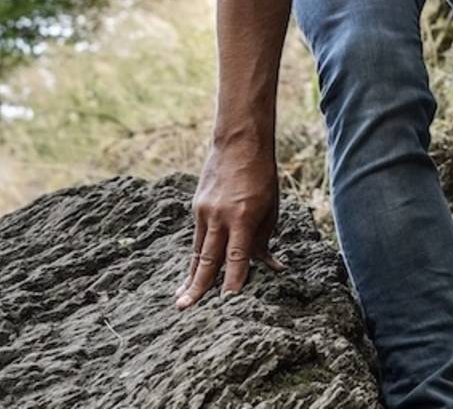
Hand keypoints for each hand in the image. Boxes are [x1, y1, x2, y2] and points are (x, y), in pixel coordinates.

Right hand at [175, 136, 285, 308]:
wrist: (239, 143)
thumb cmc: (262, 178)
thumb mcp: (270, 210)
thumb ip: (264, 241)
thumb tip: (271, 268)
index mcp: (243, 217)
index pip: (237, 257)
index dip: (233, 281)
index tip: (228, 302)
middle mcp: (220, 216)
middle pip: (207, 259)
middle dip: (197, 286)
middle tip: (183, 308)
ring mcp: (205, 211)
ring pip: (197, 251)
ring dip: (190, 277)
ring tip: (181, 300)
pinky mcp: (197, 206)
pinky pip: (197, 237)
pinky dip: (195, 257)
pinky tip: (190, 275)